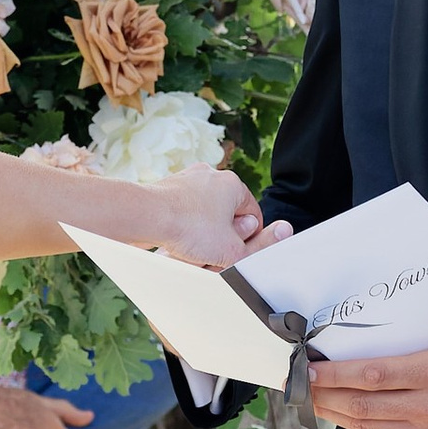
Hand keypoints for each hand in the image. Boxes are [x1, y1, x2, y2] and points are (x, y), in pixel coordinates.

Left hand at [138, 168, 267, 271]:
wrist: (145, 216)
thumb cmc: (187, 227)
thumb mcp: (231, 249)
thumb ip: (258, 247)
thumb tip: (282, 235)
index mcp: (233, 184)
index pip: (253, 214)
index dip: (250, 238)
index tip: (240, 252)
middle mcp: (210, 176)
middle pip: (228, 213)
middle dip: (225, 235)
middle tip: (217, 253)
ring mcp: (187, 180)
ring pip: (205, 213)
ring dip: (204, 233)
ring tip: (195, 249)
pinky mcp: (168, 189)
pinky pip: (184, 212)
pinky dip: (184, 227)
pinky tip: (178, 242)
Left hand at [310, 335, 427, 428]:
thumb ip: (410, 341)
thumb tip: (362, 338)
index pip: (371, 375)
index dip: (333, 374)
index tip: (306, 366)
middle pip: (360, 404)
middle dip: (321, 394)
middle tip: (295, 383)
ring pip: (365, 423)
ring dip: (331, 410)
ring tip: (308, 397)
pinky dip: (355, 421)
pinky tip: (338, 410)